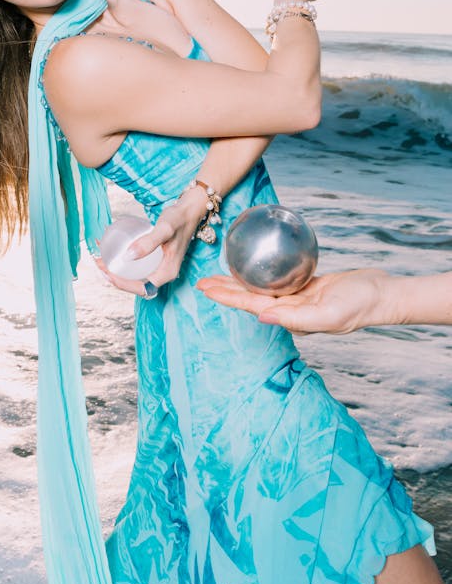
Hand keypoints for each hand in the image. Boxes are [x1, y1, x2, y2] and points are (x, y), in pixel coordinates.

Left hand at [94, 192, 204, 296]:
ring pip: (133, 275)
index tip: (107, 272)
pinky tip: (111, 251)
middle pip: (134, 284)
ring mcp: (157, 266)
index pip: (141, 289)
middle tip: (98, 263)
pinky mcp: (153, 258)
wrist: (189, 210)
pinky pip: (135, 265)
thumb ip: (148, 242)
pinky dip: (121, 261)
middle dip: (114, 277)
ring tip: (100, 258)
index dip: (122, 284)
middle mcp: (162, 273)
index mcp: (167, 273)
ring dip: (115, 270)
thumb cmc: (179, 219)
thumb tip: (128, 257)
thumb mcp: (164, 229)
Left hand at [196, 268, 392, 334]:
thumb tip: (261, 317)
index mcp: (291, 318)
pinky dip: (262, 273)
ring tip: (219, 274)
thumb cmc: (359, 305)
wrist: (382, 295)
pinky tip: (255, 265)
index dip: (227, 297)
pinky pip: (279, 279)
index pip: (251, 305)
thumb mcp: (329, 314)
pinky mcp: (308, 286)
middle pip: (250, 298)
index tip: (205, 289)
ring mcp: (299, 299)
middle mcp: (290, 310)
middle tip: (202, 281)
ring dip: (240, 282)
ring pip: (261, 288)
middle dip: (225, 291)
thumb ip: (295, 319)